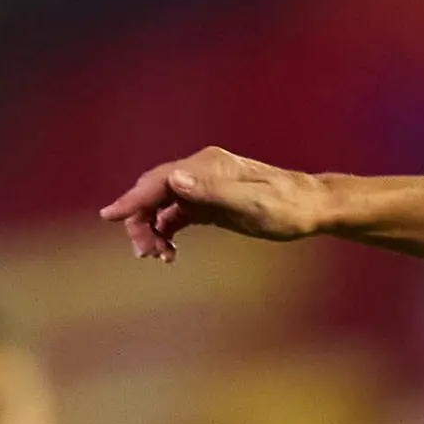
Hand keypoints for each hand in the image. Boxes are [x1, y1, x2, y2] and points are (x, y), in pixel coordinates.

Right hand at [100, 147, 327, 261]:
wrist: (312, 207)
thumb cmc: (288, 207)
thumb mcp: (253, 204)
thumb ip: (213, 193)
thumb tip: (175, 182)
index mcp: (208, 166)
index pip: (160, 180)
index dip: (134, 198)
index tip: (111, 216)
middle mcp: (202, 172)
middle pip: (155, 192)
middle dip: (141, 220)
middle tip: (145, 253)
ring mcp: (204, 186)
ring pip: (163, 205)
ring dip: (153, 229)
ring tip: (158, 257)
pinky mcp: (210, 202)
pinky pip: (177, 214)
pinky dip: (167, 232)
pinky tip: (168, 252)